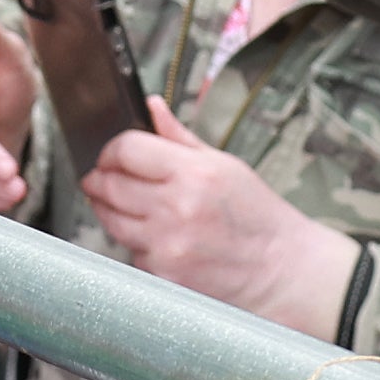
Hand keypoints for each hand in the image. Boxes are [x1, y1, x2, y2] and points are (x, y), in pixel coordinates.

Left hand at [86, 106, 359, 335]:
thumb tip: (151, 106)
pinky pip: (129, 251)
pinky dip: (134, 243)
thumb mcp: (225, 165)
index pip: (127, 150)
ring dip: (108, 210)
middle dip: (99, 179)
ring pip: (111, 221)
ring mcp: (167, 244)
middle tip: (100, 178)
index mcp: (194, 173)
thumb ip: (180, 137)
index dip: (110, 150)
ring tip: (123, 205)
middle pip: (110, 185)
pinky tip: (154, 237)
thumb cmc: (256, 216)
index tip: (110, 156)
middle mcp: (177, 208)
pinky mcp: (164, 273)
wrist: (280, 269)